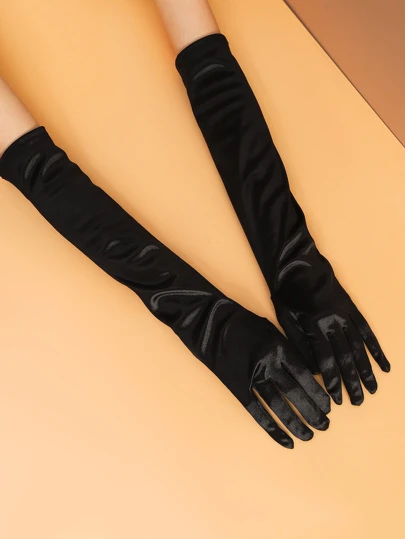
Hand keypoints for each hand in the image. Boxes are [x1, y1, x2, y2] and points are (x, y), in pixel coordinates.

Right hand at [216, 309, 330, 447]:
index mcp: (280, 348)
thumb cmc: (243, 323)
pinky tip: (285, 440)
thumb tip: (308, 370)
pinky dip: (271, 428)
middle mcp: (269, 364)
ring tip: (308, 436)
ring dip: (295, 423)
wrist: (210, 324)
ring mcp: (252, 377)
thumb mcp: (271, 329)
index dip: (317, 394)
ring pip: (278, 406)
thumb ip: (288, 349)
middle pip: (295, 393)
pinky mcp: (237, 387)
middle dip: (312, 412)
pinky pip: (257, 411)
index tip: (328, 407)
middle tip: (324, 426)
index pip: (305, 376)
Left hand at [273, 256, 389, 404]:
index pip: (327, 360)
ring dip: (367, 370)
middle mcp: (335, 322)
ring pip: (359, 347)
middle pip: (346, 358)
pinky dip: (375, 349)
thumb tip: (315, 368)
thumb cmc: (287, 292)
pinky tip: (384, 364)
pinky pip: (366, 331)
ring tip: (373, 389)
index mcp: (316, 326)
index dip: (333, 381)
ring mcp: (346, 315)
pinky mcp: (351, 308)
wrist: (298, 264)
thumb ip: (301, 343)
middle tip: (358, 401)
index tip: (337, 399)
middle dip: (353, 382)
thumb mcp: (286, 318)